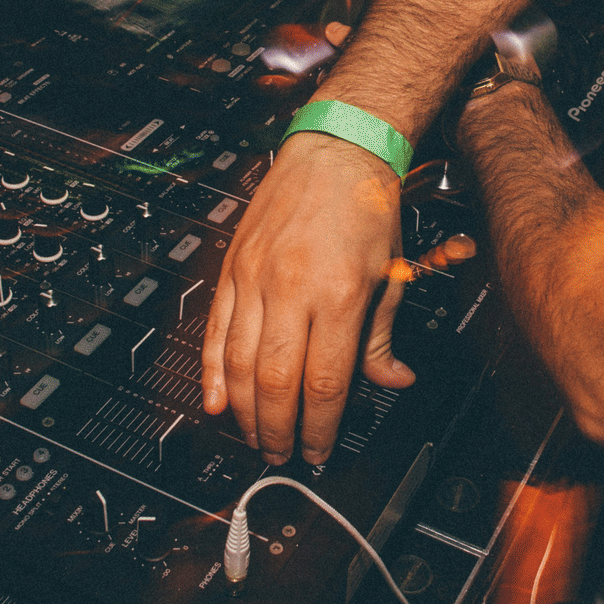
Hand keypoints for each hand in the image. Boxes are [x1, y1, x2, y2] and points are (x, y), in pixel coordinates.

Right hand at [202, 133, 415, 464]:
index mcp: (338, 292)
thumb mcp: (391, 271)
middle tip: (283, 455)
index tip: (320, 449)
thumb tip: (391, 379)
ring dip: (246, 411)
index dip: (320, 426)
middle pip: (276, 381)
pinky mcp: (233, 266)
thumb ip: (383, 334)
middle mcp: (291, 286)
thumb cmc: (366, 204)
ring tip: (256, 437)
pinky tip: (215, 401)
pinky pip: (215, 330)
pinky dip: (211, 371)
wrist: (335, 149)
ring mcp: (255, 276)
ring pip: (239, 363)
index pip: (324, 381)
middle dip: (278, 429)